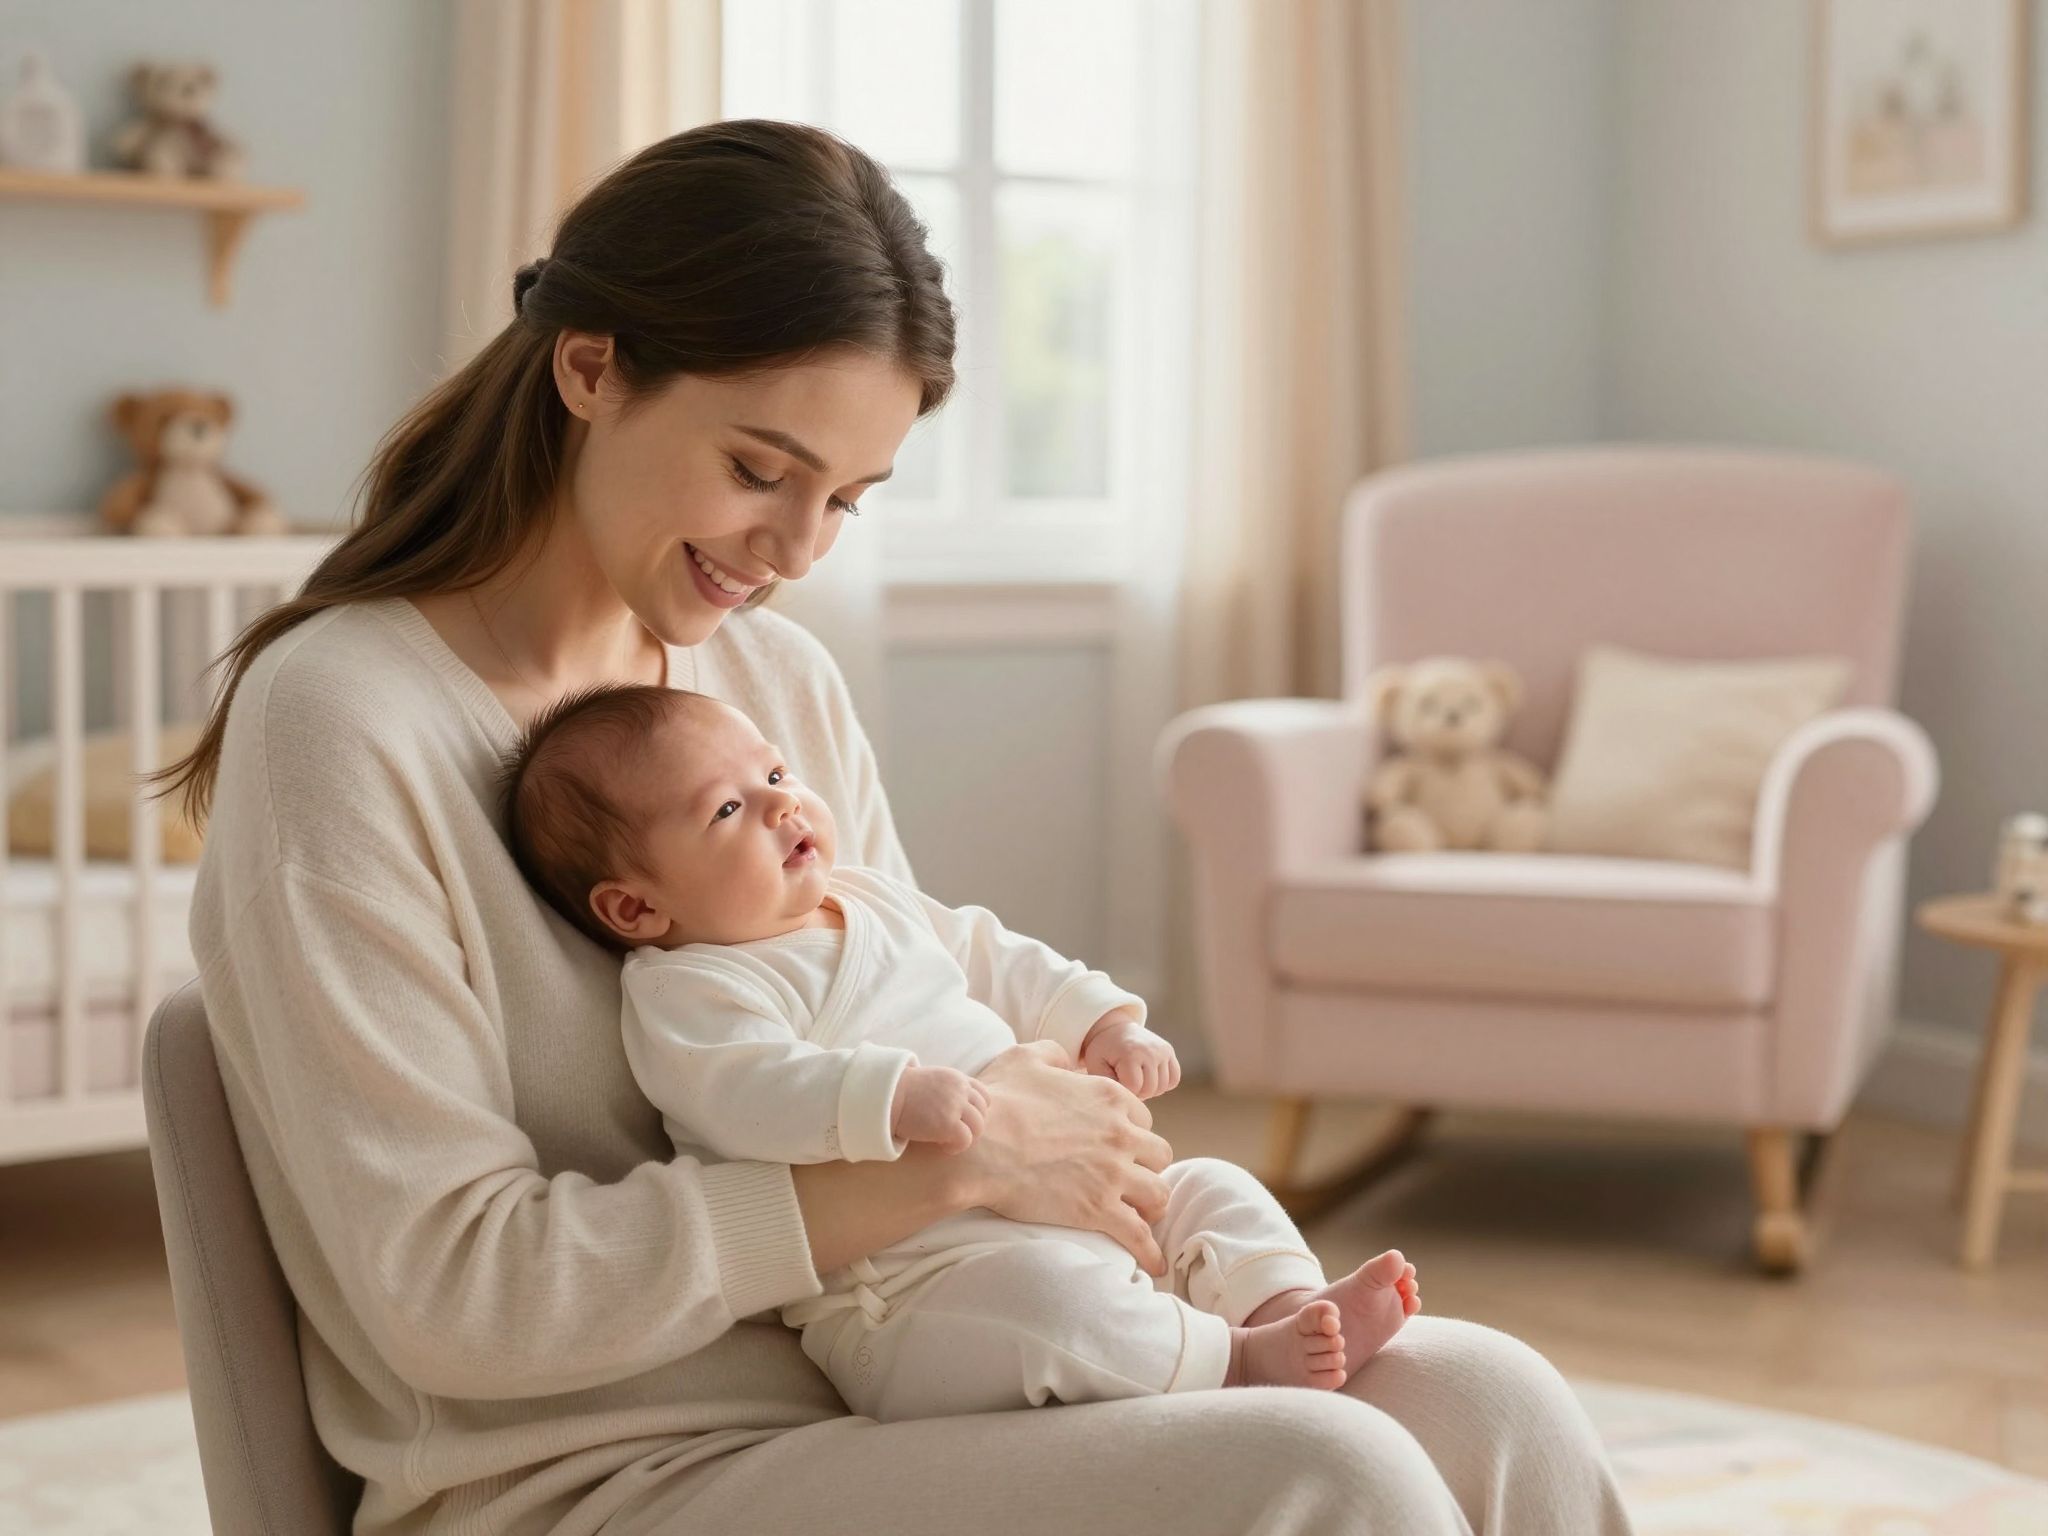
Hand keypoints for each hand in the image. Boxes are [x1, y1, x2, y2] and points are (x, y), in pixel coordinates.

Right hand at [890, 1065, 988, 1153]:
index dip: (977, 1111)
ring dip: (966, 1137)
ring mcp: (956, 1106)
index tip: (963, 1120)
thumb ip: (949, 1090)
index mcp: (957, 1079)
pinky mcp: (949, 1124)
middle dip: (971, 1126)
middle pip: (982, 1113)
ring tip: (948, 1141)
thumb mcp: (932, 1081)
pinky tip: (943, 1147)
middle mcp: (960, 1090)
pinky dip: (957, 1147)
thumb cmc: (903, 1091)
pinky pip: (966, 1140)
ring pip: (978, 1127)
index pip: (983, 1096)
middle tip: (954, 1134)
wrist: (886, 1095)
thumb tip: (958, 1109)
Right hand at [954, 1040, 1174, 1275]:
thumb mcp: (1026, 1058)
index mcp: (1108, 1097)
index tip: (1121, 1144)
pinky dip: (1150, 1250)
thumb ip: (1054, 1054)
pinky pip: (1138, 1235)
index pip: (1141, 1116)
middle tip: (1135, 1178)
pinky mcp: (1099, 1210)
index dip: (1132, 1131)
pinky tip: (1155, 1263)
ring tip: (1146, 1215)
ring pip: (1158, 1192)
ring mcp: (1113, 1173)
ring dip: (1153, 1203)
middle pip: (1158, 1154)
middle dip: (1148, 1166)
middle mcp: (1120, 1133)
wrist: (980, 1148)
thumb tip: (1066, 1062)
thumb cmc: (997, 1101)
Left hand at [1080, 1014, 1180, 1100]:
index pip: (1134, 1087)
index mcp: (1131, 1054)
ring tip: (1136, 1081)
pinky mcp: (1169, 1051)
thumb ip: (1108, 1083)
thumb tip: (1128, 1098)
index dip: (1124, 1090)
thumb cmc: (1103, 1051)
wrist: (1114, 1029)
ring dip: (1149, 1090)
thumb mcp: (1096, 1065)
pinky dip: (1163, 1084)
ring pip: (1163, 1086)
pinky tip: (1149, 1079)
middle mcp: (1150, 1051)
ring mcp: (1162, 1050)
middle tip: (1125, 1083)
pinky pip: (1174, 1078)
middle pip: (1150, 1089)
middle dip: (1137, 1092)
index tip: (1116, 1082)